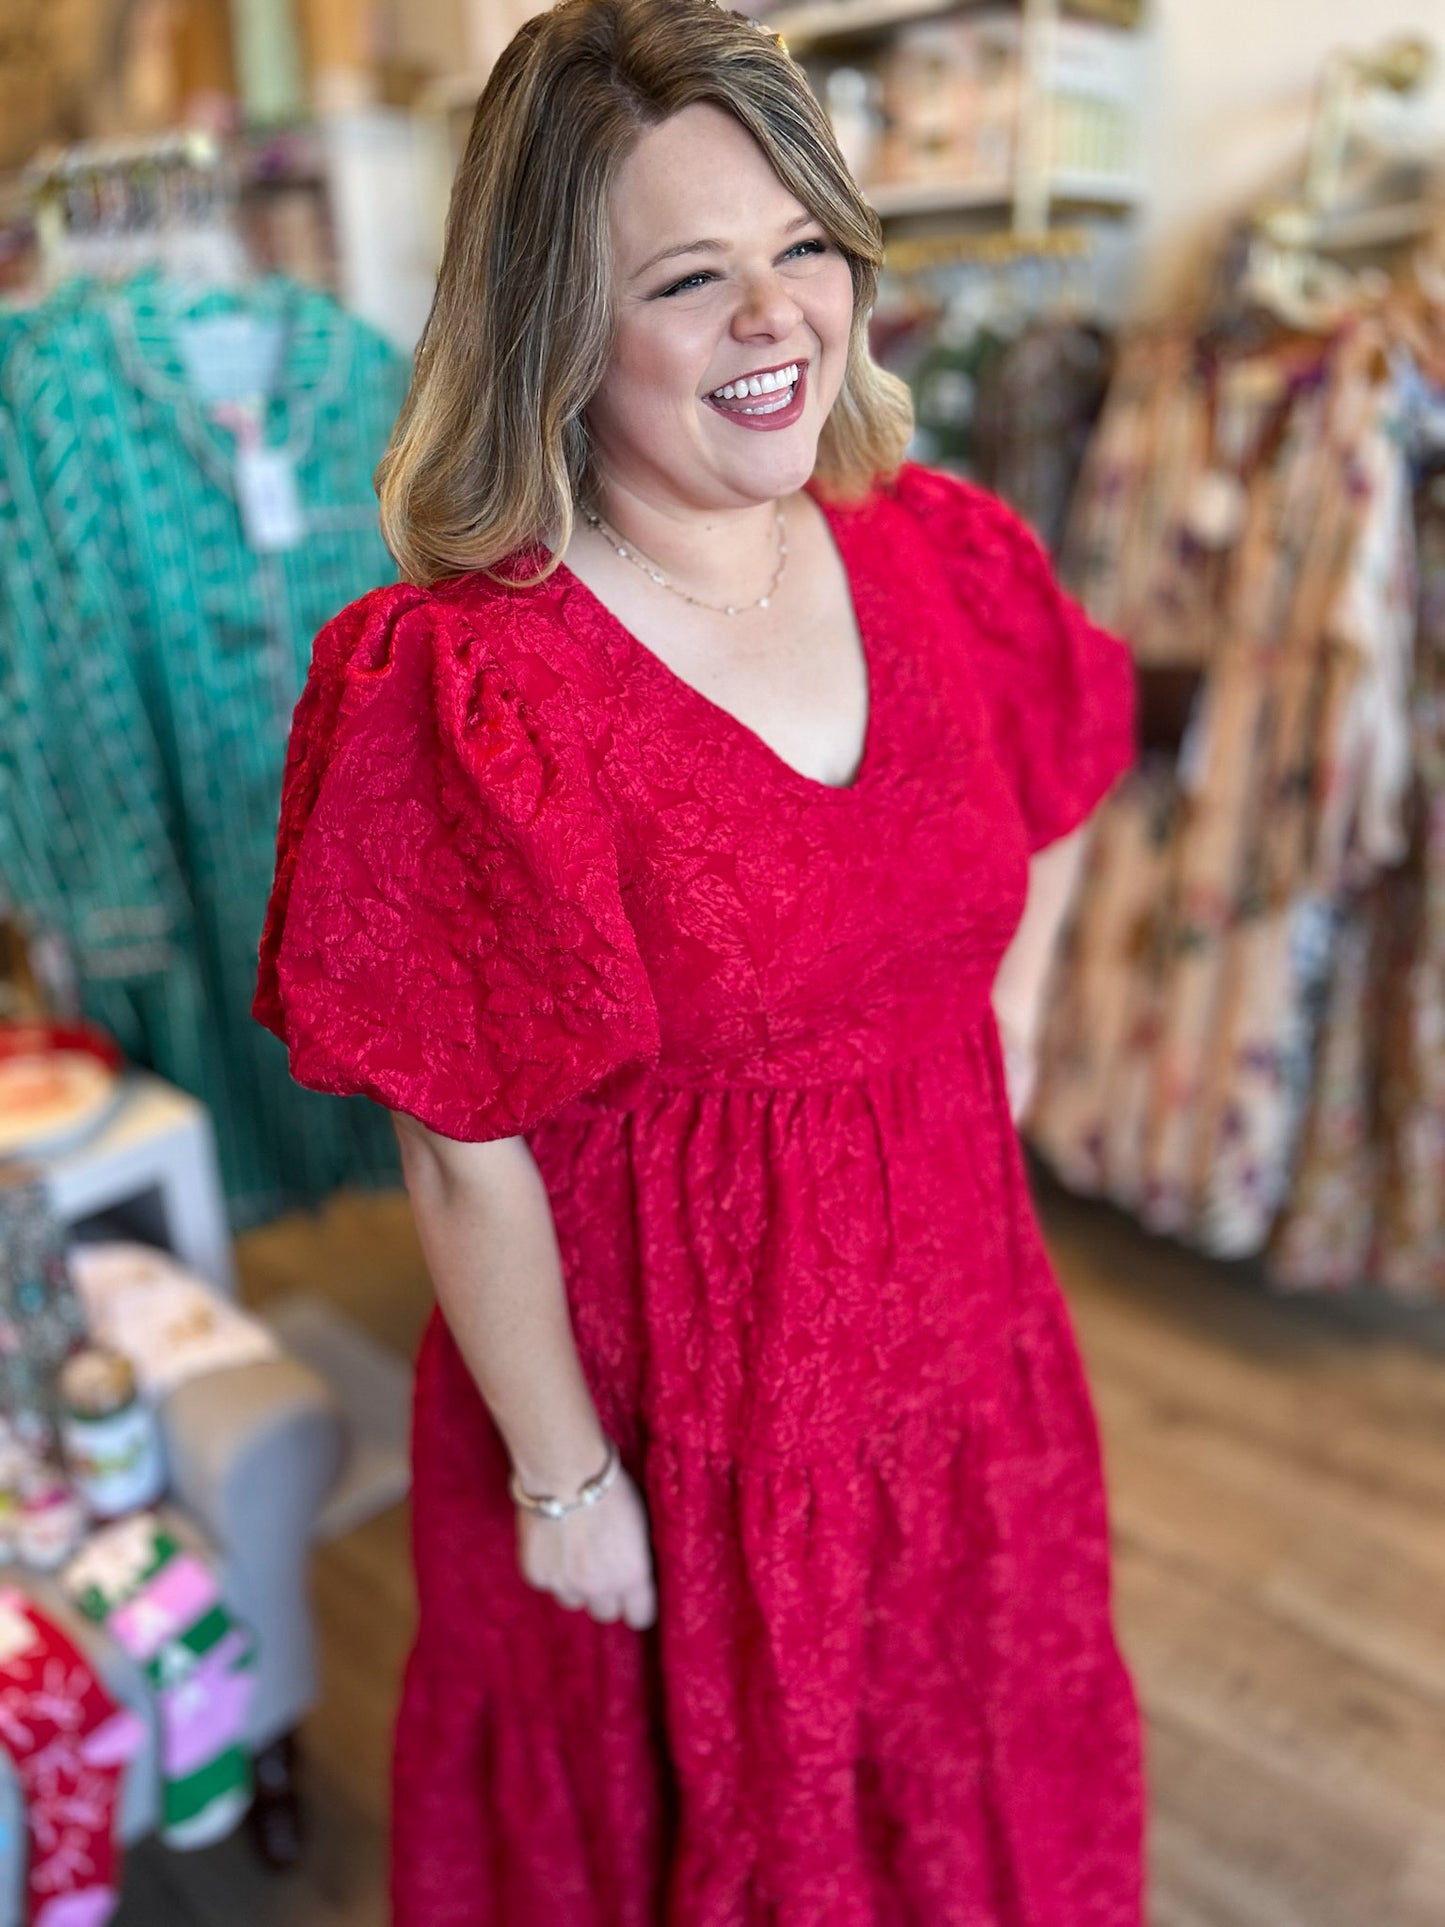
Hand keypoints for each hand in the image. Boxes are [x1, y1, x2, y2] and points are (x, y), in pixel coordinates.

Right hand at [516, 1465, 656, 1629]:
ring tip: (575, 1552)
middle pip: (605, 1613)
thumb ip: (635, 1558)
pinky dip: (551, 1569)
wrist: (563, 1470)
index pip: (641, 1616)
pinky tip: (553, 1542)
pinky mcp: (536, 1576)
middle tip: (603, 1570)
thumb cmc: (609, 1486)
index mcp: (632, 1575)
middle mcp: (598, 1587)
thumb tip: (637, 1572)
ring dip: (576, 1585)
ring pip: (573, 1601)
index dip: (639, 1606)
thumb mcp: (640, 1523)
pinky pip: (548, 1583)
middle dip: (606, 1596)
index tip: (635, 1597)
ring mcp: (564, 1584)